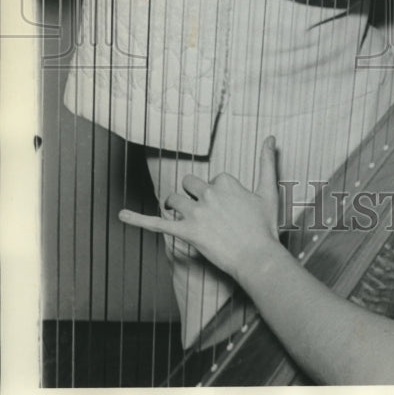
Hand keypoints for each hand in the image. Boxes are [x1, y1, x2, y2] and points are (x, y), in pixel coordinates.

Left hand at [119, 135, 280, 282]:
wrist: (258, 257)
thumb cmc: (265, 227)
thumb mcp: (269, 191)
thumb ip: (267, 161)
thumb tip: (270, 137)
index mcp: (226, 183)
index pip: (215, 180)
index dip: (221, 194)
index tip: (231, 209)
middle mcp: (209, 194)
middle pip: (191, 184)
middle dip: (194, 194)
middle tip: (205, 212)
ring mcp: (196, 214)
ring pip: (175, 200)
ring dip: (176, 205)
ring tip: (182, 214)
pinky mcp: (186, 232)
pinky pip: (157, 224)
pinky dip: (137, 219)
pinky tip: (121, 214)